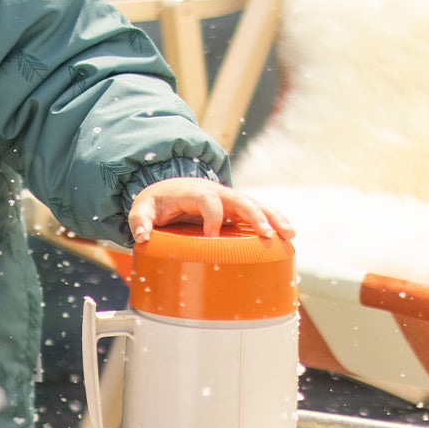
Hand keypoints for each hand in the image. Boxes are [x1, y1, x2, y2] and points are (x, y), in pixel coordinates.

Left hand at [127, 177, 293, 244]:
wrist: (166, 190)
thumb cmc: (156, 202)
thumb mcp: (142, 208)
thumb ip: (140, 220)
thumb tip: (142, 237)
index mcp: (192, 191)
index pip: (207, 198)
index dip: (212, 215)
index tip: (211, 235)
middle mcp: (214, 191)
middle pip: (239, 199)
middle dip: (254, 216)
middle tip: (265, 235)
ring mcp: (227, 199)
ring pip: (254, 204)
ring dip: (272, 218)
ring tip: (289, 235)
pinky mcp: (234, 208)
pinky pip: (257, 212)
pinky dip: (272, 221)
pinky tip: (287, 236)